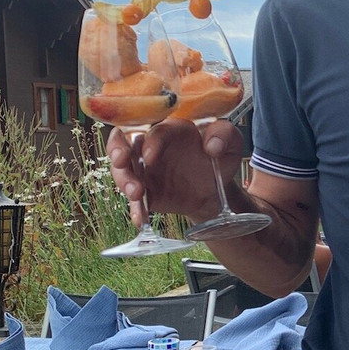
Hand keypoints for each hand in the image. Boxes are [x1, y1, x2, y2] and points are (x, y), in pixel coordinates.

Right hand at [107, 118, 243, 226]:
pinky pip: (134, 199)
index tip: (150, 156)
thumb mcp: (231, 143)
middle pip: (124, 142)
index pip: (155, 131)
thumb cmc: (220, 158)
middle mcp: (151, 146)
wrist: (215, 188)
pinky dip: (136, 209)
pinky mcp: (145, 190)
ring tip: (136, 194)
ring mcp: (144, 169)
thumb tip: (212, 145)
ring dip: (124, 180)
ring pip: (123, 170)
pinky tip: (141, 219)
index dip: (150, 142)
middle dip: (117, 150)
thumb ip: (225, 135)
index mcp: (172, 130)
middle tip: (120, 162)